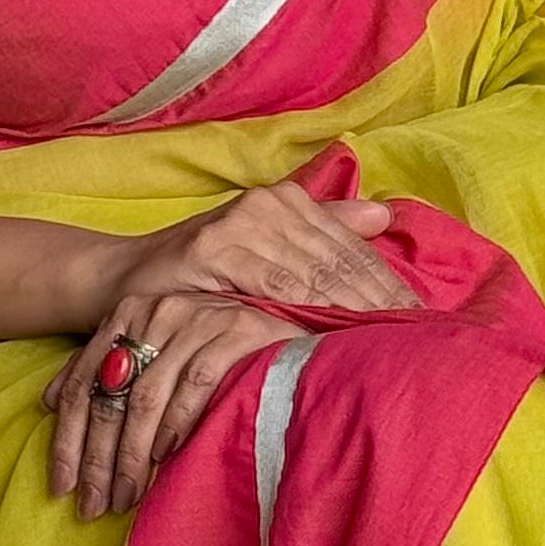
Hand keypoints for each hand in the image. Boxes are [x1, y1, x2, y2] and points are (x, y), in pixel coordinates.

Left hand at [45, 291, 295, 519]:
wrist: (293, 327)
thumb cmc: (218, 351)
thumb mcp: (157, 354)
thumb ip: (106, 369)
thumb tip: (46, 402)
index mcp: (128, 314)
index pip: (81, 382)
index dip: (65, 439)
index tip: (61, 487)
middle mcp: (157, 310)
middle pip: (110, 395)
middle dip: (97, 459)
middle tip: (93, 505)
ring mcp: (198, 318)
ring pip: (147, 396)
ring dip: (134, 455)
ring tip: (128, 496)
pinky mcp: (240, 331)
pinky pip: (196, 384)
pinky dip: (177, 423)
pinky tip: (168, 456)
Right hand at [120, 179, 416, 316]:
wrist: (122, 280)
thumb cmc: (198, 271)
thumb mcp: (262, 247)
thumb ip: (323, 227)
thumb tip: (383, 215)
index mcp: (284, 200)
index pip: (350, 247)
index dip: (388, 284)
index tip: (422, 321)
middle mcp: (266, 205)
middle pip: (340, 261)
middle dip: (380, 303)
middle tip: (417, 340)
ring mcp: (241, 225)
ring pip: (315, 276)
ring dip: (354, 312)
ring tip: (387, 344)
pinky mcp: (215, 251)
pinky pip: (277, 288)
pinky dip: (310, 312)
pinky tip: (336, 336)